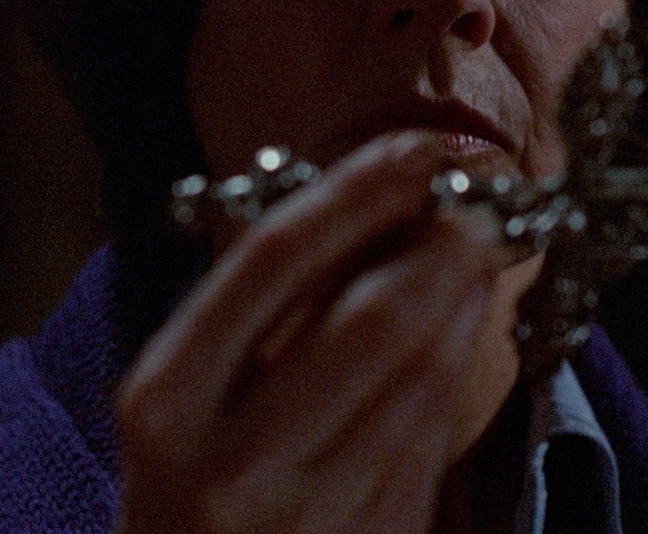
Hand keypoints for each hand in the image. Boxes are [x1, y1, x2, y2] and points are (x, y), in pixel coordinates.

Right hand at [113, 133, 506, 532]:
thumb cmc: (184, 487)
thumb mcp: (184, 395)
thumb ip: (260, 307)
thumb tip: (370, 207)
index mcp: (168, 400)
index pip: (271, 264)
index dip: (353, 194)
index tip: (410, 149)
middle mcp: (233, 461)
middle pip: (370, 320)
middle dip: (439, 246)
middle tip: (474, 201)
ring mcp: (309, 513)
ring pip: (422, 378)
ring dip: (466, 299)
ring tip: (480, 250)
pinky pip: (432, 433)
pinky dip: (460, 362)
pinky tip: (466, 320)